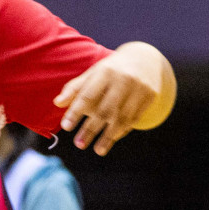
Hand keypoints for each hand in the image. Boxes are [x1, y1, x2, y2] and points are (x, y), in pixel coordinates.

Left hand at [55, 42, 174, 154]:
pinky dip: (122, 130)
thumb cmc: (112, 69)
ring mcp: (139, 89)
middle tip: (79, 144)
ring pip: (122, 118)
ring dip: (108, 136)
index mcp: (106, 71)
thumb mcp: (94, 73)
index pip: (88, 94)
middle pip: (105, 109)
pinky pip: (135, 118)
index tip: (66, 127)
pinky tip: (112, 139)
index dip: (76, 112)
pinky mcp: (150, 96)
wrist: (145, 59)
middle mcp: (124, 79)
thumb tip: (57, 103)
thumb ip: (75, 87)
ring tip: (98, 150)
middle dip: (91, 129)